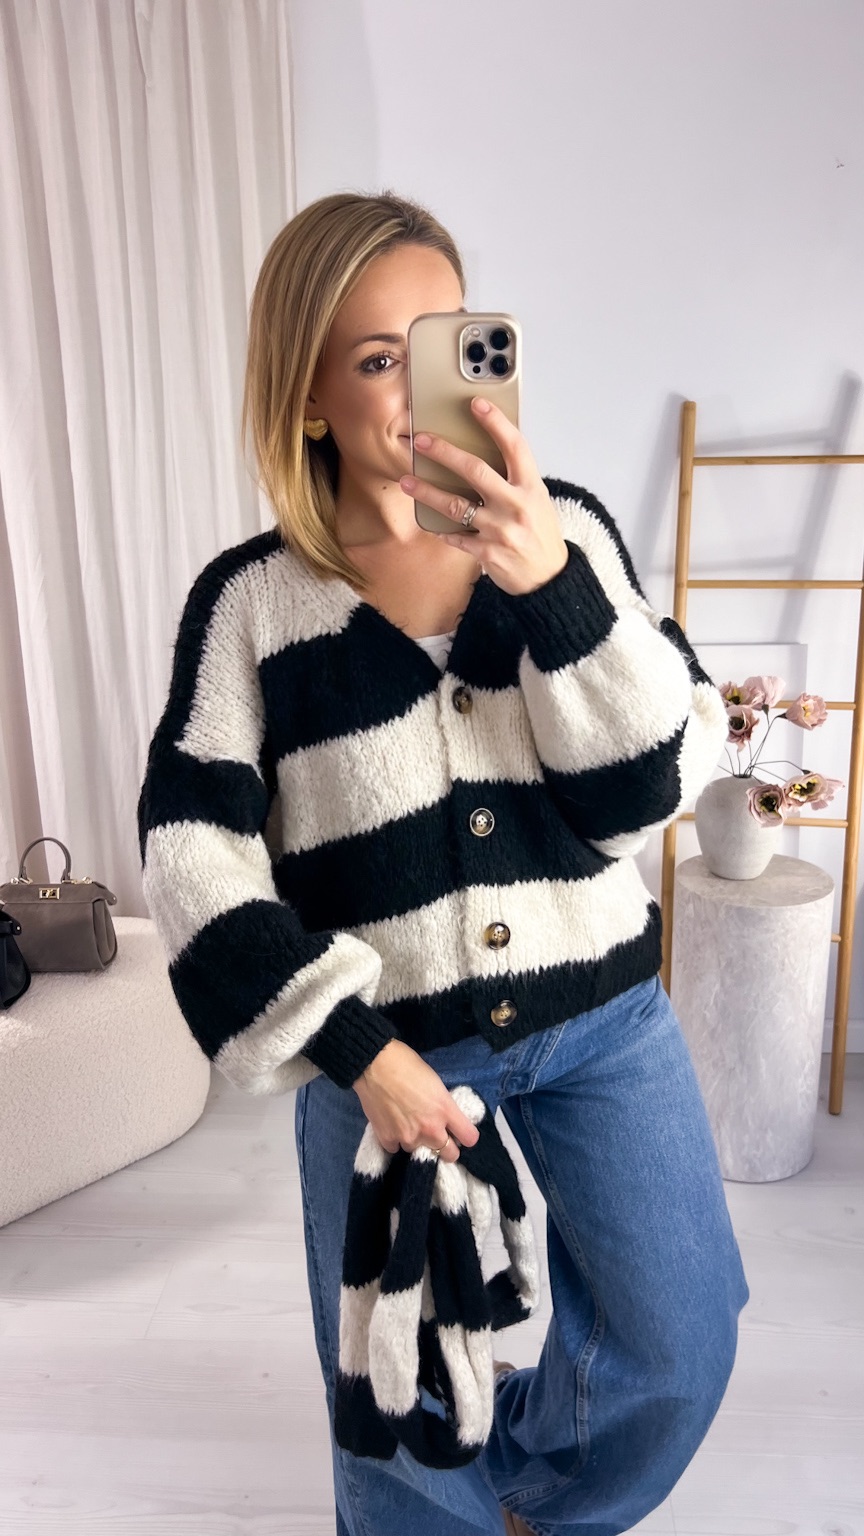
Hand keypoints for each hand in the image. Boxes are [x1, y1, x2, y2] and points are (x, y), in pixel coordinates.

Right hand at [353, 1039, 480, 1162]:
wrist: (374, 1064)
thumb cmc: (407, 1065)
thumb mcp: (436, 1084)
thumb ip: (443, 1106)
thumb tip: (445, 1120)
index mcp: (445, 1110)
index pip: (470, 1138)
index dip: (466, 1136)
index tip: (459, 1132)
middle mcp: (431, 1129)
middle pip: (450, 1154)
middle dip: (447, 1147)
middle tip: (437, 1135)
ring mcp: (408, 1137)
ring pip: (419, 1150)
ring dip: (416, 1141)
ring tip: (406, 1122)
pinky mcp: (388, 1140)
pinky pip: (396, 1148)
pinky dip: (394, 1139)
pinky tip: (391, 1124)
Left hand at [399, 396, 568, 596]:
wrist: (548, 578)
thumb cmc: (540, 534)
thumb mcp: (536, 500)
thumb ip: (514, 479)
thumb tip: (485, 452)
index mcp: (531, 487)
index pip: (514, 446)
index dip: (495, 422)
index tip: (476, 404)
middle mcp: (517, 505)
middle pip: (475, 471)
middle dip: (444, 452)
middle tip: (421, 441)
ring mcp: (501, 530)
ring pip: (456, 505)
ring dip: (427, 492)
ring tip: (407, 481)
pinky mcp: (488, 552)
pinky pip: (456, 536)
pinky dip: (441, 529)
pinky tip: (430, 522)